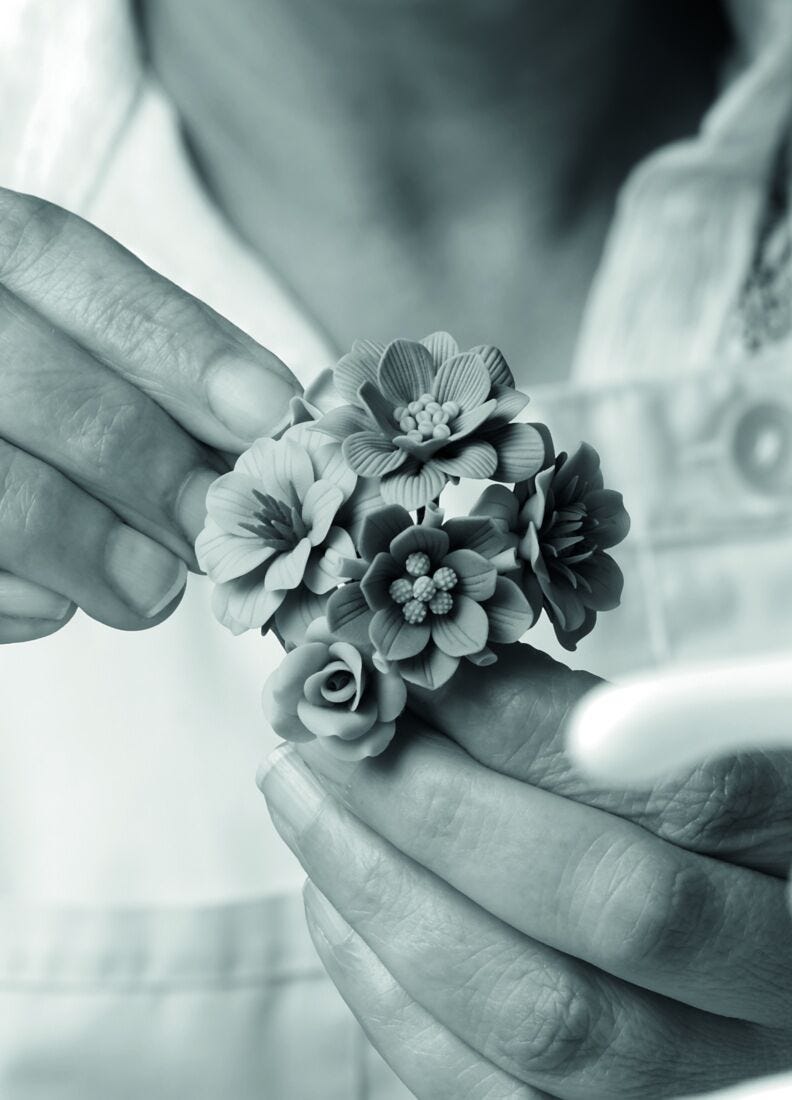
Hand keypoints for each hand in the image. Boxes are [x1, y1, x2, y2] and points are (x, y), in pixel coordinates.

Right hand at [0, 187, 297, 641]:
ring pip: (7, 497)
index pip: (65, 264)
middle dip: (157, 472)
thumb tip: (264, 435)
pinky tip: (58, 604)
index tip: (275, 415)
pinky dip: (22, 602)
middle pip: (47, 391)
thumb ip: (135, 368)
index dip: (183, 346)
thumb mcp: (49, 334)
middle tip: (224, 531)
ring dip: (100, 555)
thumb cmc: (8, 382)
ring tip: (156, 589)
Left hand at [259, 644, 791, 1099]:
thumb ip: (649, 722)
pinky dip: (391, 1002)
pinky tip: (331, 908)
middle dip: (437, 806)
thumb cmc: (738, 830)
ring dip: (388, 895)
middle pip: (609, 905)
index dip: (535, 722)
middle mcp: (781, 988)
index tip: (415, 666)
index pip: (691, 792)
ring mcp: (704, 1081)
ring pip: (543, 1020)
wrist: (764, 955)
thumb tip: (463, 675)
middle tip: (322, 730)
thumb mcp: (730, 755)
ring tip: (298, 795)